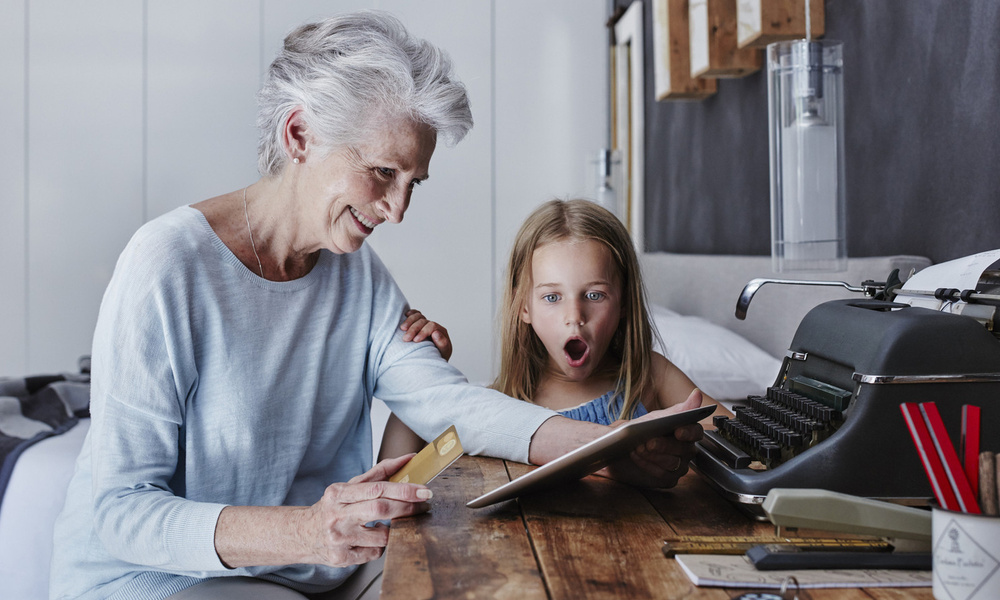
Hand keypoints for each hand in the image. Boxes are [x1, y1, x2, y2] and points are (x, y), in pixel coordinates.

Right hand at [304, 455, 431, 566]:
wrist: (302, 534)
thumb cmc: (332, 508)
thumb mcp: (349, 487)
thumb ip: (379, 473)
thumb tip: (408, 459)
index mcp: (338, 493)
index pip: (377, 489)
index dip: (404, 490)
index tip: (424, 491)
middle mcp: (337, 515)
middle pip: (381, 510)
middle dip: (408, 508)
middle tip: (424, 505)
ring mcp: (339, 539)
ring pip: (382, 536)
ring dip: (394, 530)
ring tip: (390, 523)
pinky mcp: (341, 558)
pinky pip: (374, 553)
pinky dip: (380, 546)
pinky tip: (372, 539)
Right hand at [400, 309, 451, 360]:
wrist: (431, 362)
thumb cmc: (437, 357)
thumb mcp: (442, 353)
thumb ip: (442, 343)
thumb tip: (436, 333)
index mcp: (441, 331)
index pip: (432, 326)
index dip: (423, 332)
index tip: (416, 340)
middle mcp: (432, 326)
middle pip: (423, 321)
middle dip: (414, 328)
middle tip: (406, 338)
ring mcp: (425, 324)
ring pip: (418, 316)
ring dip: (409, 321)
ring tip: (402, 328)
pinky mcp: (418, 324)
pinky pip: (415, 315)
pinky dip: (410, 313)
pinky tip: (405, 315)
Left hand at [598, 389, 704, 488]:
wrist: (622, 447)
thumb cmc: (642, 430)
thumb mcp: (656, 417)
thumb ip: (678, 409)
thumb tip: (697, 394)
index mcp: (687, 432)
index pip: (697, 432)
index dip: (689, 432)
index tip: (678, 431)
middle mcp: (686, 450)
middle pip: (684, 450)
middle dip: (664, 445)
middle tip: (648, 441)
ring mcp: (679, 466)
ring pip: (673, 464)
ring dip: (654, 455)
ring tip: (639, 447)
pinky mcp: (668, 479)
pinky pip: (664, 475)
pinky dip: (648, 465)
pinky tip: (637, 456)